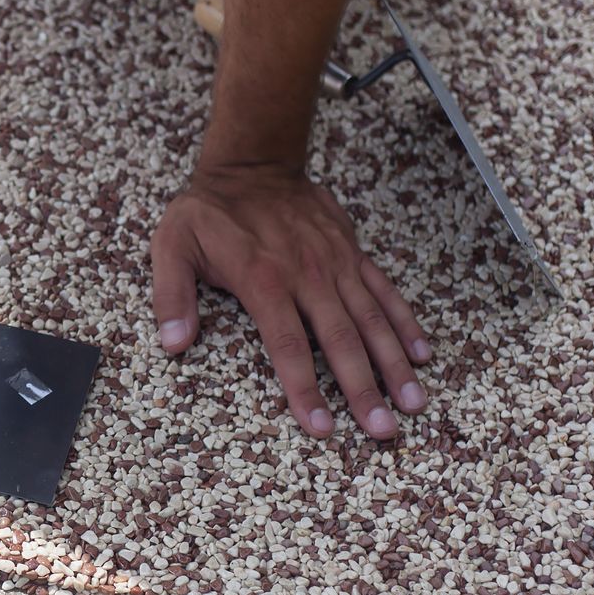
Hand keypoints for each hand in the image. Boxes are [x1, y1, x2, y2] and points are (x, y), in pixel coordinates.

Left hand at [150, 161, 432, 439]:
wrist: (251, 163)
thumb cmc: (208, 211)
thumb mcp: (172, 246)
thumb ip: (171, 296)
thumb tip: (173, 344)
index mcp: (263, 280)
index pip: (288, 346)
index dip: (305, 389)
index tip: (323, 427)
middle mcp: (307, 275)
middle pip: (341, 341)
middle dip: (365, 389)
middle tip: (384, 431)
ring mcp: (334, 264)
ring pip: (372, 319)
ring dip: (395, 363)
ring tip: (414, 402)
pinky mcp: (351, 252)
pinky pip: (384, 291)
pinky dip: (405, 321)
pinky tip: (422, 353)